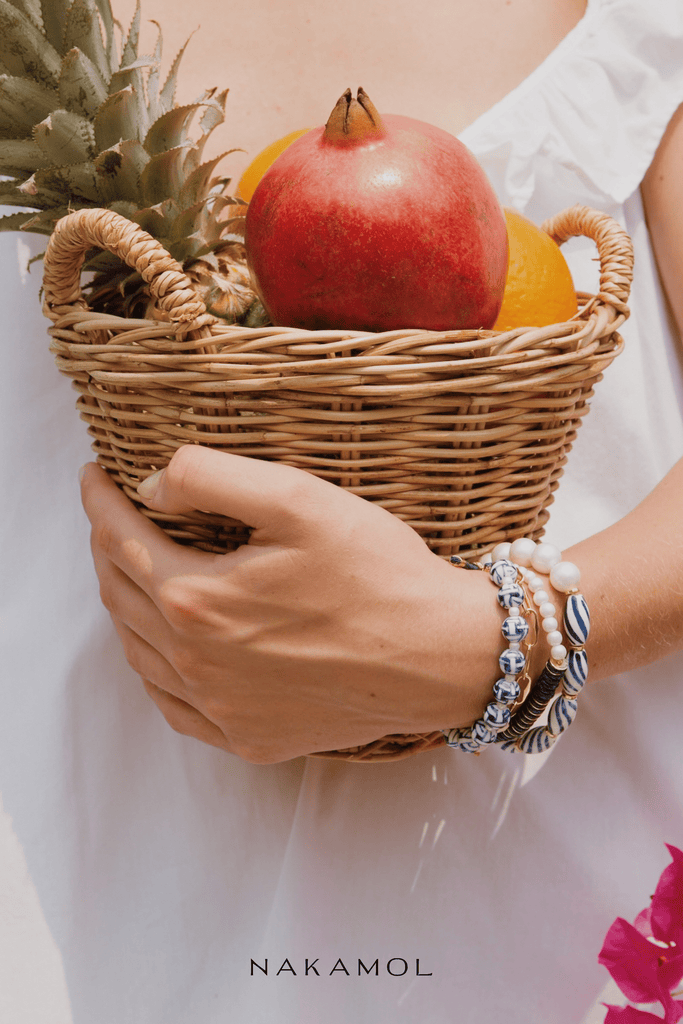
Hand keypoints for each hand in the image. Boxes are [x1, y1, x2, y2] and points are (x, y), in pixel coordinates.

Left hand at [80, 445, 503, 761]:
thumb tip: (151, 486)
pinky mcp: (249, 737)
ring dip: (123, 604)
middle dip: (106, 547)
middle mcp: (197, 664)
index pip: (120, 541)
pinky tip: (163, 648)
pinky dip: (153, 667)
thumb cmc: (379, 574)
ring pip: (140, 652)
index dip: (100, 502)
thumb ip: (208, 477)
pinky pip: (173, 705)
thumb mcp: (297, 498)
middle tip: (110, 516)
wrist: (442, 656)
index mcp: (198, 600)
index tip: (94, 476)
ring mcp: (221, 709)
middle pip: (121, 596)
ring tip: (128, 570)